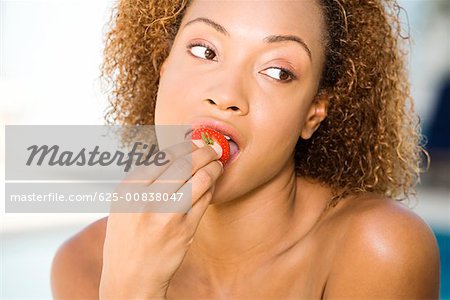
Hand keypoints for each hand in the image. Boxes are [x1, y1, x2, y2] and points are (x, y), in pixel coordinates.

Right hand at [99, 140, 222, 298]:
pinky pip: (205, 201)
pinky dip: (212, 188)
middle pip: (185, 163)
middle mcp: (146, 199)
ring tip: (217, 165)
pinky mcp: (184, 231)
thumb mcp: (124, 204)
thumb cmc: (127, 237)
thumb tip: (175, 154)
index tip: (195, 142)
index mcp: (129, 188)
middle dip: (204, 152)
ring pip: (200, 179)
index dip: (185, 145)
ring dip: (214, 168)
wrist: (129, 277)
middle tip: (213, 149)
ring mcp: (166, 215)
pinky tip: (212, 185)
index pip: (164, 156)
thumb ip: (145, 179)